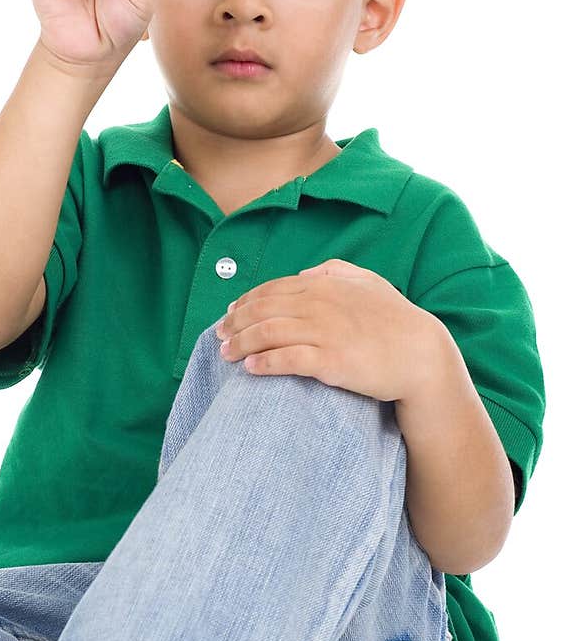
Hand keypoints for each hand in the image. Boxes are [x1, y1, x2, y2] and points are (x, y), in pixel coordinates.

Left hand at [214, 258, 449, 401]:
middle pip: (262, 310)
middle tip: (219, 336)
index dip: (245, 302)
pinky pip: (286, 360)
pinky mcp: (329, 362)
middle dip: (234, 323)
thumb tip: (307, 273)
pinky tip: (250, 369)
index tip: (230, 315)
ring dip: (241, 344)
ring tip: (226, 354)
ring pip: (267, 334)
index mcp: (325, 285)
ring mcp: (324, 333)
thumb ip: (336, 272)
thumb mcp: (368, 283)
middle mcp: (319, 305)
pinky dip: (263, 363)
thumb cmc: (396, 320)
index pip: (271, 290)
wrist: (421, 355)